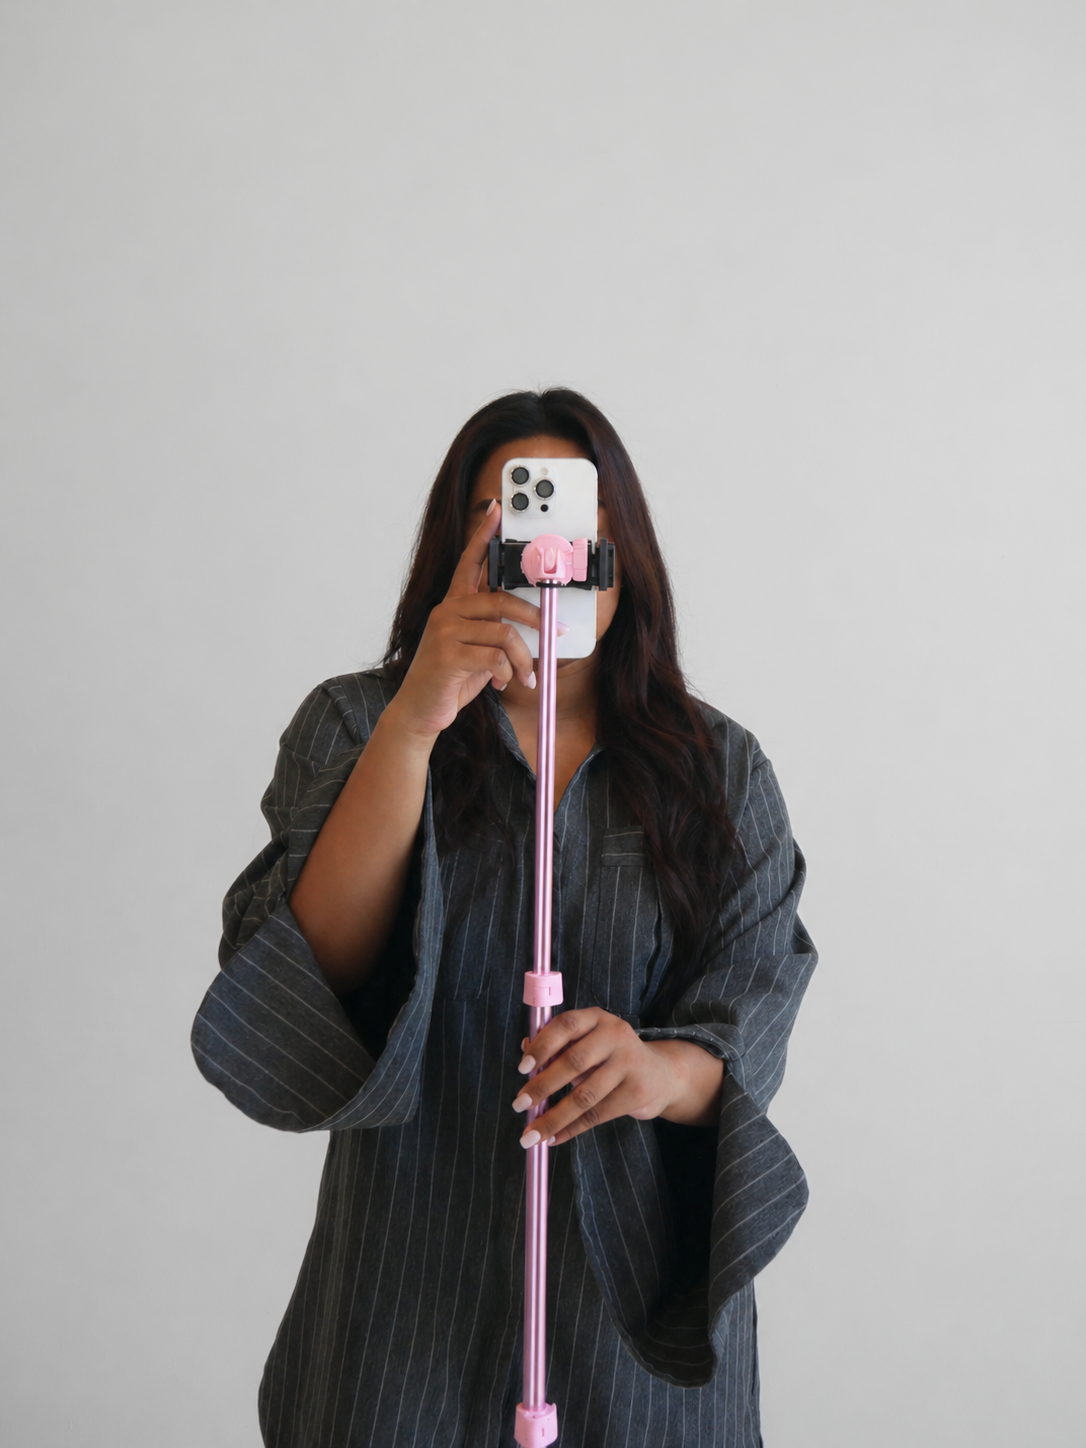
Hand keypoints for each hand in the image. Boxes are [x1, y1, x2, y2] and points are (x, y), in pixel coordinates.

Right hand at [390, 500, 543, 740]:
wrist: (420, 709)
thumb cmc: (450, 678)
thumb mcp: (475, 648)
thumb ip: (493, 630)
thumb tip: (531, 624)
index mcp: (454, 605)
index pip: (469, 562)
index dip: (483, 535)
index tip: (495, 510)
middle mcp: (447, 612)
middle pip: (501, 600)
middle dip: (536, 619)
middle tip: (555, 633)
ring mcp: (444, 632)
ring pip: (504, 632)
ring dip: (523, 659)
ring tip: (526, 676)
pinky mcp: (446, 655)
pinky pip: (494, 657)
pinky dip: (507, 673)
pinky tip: (501, 684)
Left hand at [510, 1008, 724, 1147]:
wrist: (661, 1074)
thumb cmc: (611, 1057)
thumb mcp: (588, 1043)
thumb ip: (559, 1046)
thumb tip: (525, 1052)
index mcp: (597, 1018)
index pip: (566, 1025)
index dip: (542, 1046)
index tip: (522, 1068)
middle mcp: (616, 1035)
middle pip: (574, 1062)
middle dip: (542, 1086)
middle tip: (519, 1104)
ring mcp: (630, 1063)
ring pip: (585, 1095)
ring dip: (554, 1118)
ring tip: (531, 1134)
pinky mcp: (637, 1092)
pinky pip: (597, 1115)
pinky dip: (572, 1129)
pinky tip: (555, 1138)